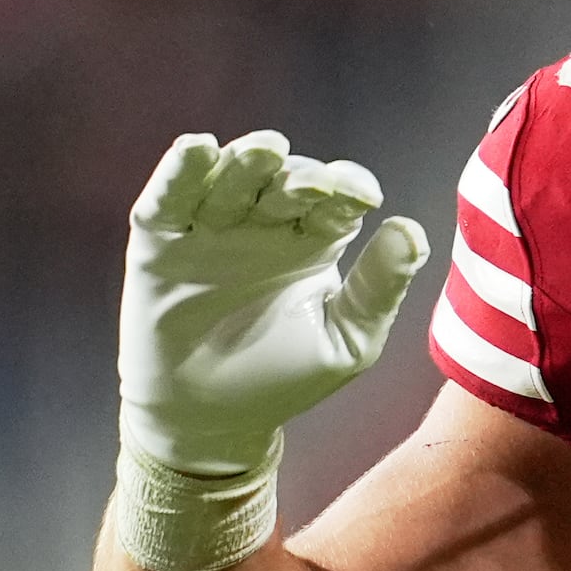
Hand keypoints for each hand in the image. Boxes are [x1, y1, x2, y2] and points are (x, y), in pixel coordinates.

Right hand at [119, 129, 430, 478]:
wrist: (209, 421)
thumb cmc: (283, 379)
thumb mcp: (346, 341)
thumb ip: (378, 287)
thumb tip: (410, 227)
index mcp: (314, 240)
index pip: (335, 198)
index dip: (348, 187)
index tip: (362, 194)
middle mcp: (263, 223)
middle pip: (283, 181)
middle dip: (298, 176)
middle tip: (312, 183)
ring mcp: (211, 227)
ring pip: (229, 179)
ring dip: (246, 161)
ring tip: (264, 150)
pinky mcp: (160, 240)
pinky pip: (168, 198)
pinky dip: (179, 172)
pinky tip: (195, 149)